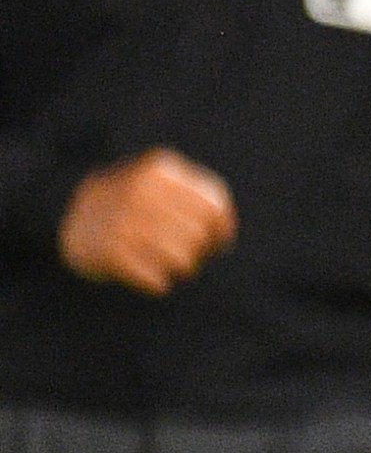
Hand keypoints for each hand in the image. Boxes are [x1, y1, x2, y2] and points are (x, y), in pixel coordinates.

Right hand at [59, 148, 235, 294]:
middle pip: (199, 235)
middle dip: (201, 252)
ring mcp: (122, 220)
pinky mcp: (108, 252)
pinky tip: (151, 278)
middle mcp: (140, 190)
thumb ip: (196, 198)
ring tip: (170, 266)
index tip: (219, 243)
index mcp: (159, 169)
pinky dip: (158, 284)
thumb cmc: (131, 205)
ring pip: (182, 259)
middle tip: (190, 258)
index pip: (214, 206)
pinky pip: (156, 280)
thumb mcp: (159, 185)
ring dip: (181, 269)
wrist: (63, 215)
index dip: (223, 230)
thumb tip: (225, 233)